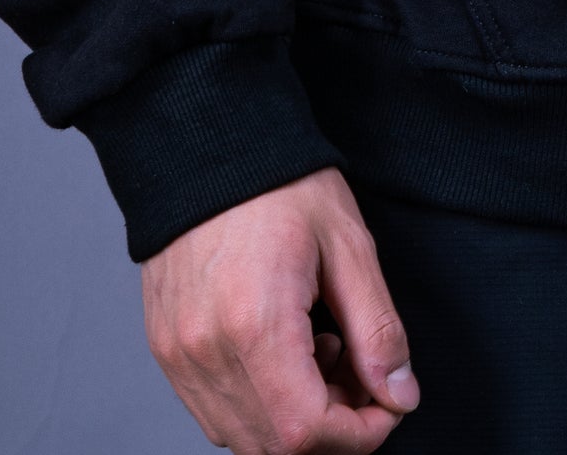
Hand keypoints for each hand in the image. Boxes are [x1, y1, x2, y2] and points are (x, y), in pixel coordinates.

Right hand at [142, 166, 419, 452]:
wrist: (208, 142)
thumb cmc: (280, 184)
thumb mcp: (349, 246)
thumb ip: (377, 330)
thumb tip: (400, 396)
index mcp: (256, 323)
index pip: (306, 433)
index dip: (357, 436)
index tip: (387, 406)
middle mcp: (206, 351)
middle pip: (274, 446)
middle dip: (331, 428)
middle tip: (359, 371)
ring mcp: (179, 355)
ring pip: (242, 437)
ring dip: (294, 419)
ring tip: (320, 349)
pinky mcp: (166, 349)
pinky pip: (215, 411)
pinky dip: (258, 404)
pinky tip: (283, 349)